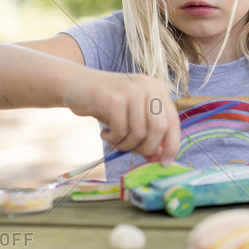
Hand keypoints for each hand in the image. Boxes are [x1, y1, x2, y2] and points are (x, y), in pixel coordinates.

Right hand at [62, 68, 179, 165]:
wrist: (75, 85)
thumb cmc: (107, 104)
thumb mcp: (132, 116)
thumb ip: (147, 132)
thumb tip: (159, 157)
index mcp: (158, 89)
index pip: (173, 121)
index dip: (171, 145)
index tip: (164, 163)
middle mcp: (149, 86)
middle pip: (160, 129)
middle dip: (147, 148)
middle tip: (132, 152)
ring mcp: (132, 90)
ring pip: (140, 133)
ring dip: (126, 145)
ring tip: (114, 141)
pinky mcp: (115, 98)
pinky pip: (121, 131)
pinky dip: (113, 140)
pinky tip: (104, 133)